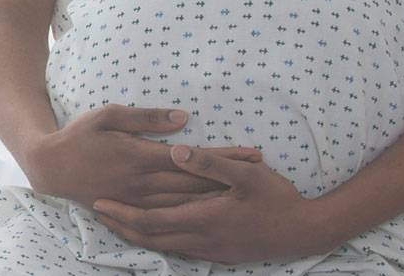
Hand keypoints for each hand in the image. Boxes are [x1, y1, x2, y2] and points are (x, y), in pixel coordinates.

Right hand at [24, 104, 263, 211]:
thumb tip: (183, 118)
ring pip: (187, 203)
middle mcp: (143, 183)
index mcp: (140, 156)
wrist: (51, 168)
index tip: (252, 154)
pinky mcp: (133, 210)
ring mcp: (139, 201)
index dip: (224, 157)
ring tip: (248, 193)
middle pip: (196, 182)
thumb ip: (146, 117)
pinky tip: (213, 214)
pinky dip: (195, 214)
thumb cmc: (80, 136)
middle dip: (231, 177)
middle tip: (263, 173)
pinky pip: (170, 216)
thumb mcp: (108, 115)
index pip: (193, 157)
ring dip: (219, 198)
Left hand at [91, 144, 335, 266]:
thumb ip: (210, 162)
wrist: (306, 231)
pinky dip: (161, 242)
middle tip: (97, 213)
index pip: (151, 220)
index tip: (100, 202)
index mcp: (203, 218)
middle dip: (122, 225)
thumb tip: (176, 149)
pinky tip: (156, 235)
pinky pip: (181, 250)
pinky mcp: (221, 254)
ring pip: (165, 247)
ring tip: (118, 222)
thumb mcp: (246, 173)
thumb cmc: (277, 198)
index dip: (123, 212)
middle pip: (151, 238)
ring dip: (139, 235)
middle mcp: (202, 240)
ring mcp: (212, 250)